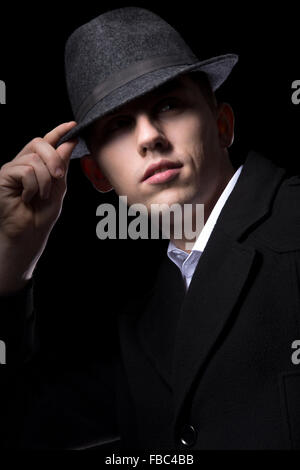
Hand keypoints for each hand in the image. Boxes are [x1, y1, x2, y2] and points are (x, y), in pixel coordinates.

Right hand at [0, 121, 77, 293]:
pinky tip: (27, 198)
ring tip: (40, 196)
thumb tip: (68, 142)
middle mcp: (23, 163)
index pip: (47, 142)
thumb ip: (62, 165)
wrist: (29, 234)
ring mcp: (12, 168)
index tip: (73, 125)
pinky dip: (33, 186)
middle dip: (54, 158)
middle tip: (58, 177)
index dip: (58, 131)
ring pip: (35, 159)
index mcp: (37, 164)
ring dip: (44, 181)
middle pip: (39, 143)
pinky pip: (26, 171)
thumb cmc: (41, 215)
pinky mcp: (4, 176)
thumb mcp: (58, 188)